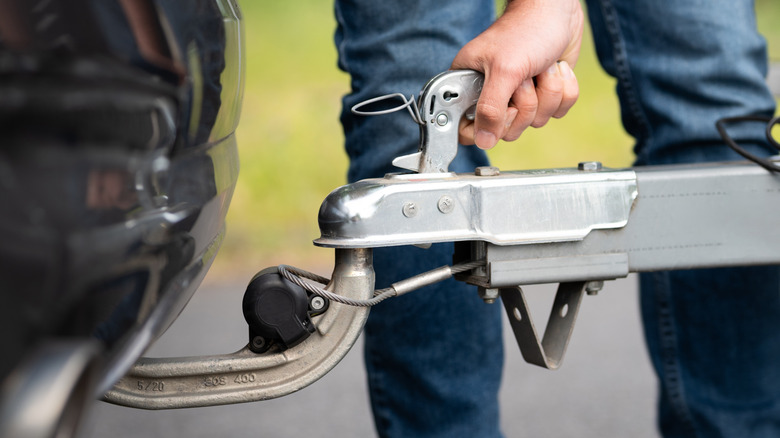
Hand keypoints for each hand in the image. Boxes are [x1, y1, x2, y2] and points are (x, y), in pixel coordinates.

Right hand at [452, 0, 583, 148]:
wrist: (558, 11)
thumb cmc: (526, 31)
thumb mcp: (504, 71)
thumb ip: (490, 110)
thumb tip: (484, 141)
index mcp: (469, 86)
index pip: (467, 129)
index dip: (488, 126)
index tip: (504, 107)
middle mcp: (492, 94)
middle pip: (508, 130)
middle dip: (526, 103)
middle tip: (525, 78)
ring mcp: (519, 96)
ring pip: (536, 121)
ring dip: (547, 93)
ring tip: (540, 68)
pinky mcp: (543, 93)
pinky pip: (557, 112)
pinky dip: (563, 90)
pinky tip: (555, 69)